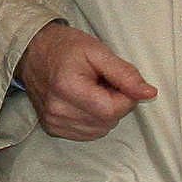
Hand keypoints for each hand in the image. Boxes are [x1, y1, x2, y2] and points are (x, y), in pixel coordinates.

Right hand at [17, 23, 156, 141]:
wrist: (33, 52)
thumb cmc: (65, 47)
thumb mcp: (98, 51)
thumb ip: (125, 74)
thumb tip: (149, 93)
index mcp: (68, 88)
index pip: (113, 109)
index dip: (125, 96)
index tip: (118, 80)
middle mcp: (58, 110)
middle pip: (108, 121)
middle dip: (115, 103)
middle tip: (102, 82)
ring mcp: (54, 122)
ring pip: (100, 130)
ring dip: (104, 112)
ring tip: (91, 90)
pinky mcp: (53, 129)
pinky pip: (88, 133)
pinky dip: (93, 120)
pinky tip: (84, 102)